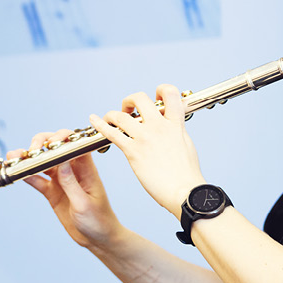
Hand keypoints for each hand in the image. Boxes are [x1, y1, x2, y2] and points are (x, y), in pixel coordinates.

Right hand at [7, 130, 122, 249]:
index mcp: (86, 169)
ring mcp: (61, 180)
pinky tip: (17, 172)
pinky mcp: (53, 192)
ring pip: (43, 162)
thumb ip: (71, 182)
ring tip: (14, 157)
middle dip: (41, 144)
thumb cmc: (99, 220)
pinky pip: (37, 180)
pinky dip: (27, 175)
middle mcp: (72, 170)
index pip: (74, 144)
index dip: (61, 138)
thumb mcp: (84, 203)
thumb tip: (61, 159)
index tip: (50, 143)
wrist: (98, 239)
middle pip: (55, 148)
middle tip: (31, 151)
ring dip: (29, 158)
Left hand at [89, 84, 205, 217]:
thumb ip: (176, 131)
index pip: (170, 93)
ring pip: (121, 115)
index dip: (160, 90)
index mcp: (175, 124)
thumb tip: (172, 125)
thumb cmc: (187, 174)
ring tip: (109, 119)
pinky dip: (100, 124)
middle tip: (128, 110)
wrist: (184, 192)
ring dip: (112, 115)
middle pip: (140, 98)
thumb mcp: (186, 144)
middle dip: (130, 101)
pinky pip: (112, 133)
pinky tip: (94, 120)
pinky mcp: (133, 152)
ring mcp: (145, 138)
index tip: (154, 98)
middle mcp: (159, 127)